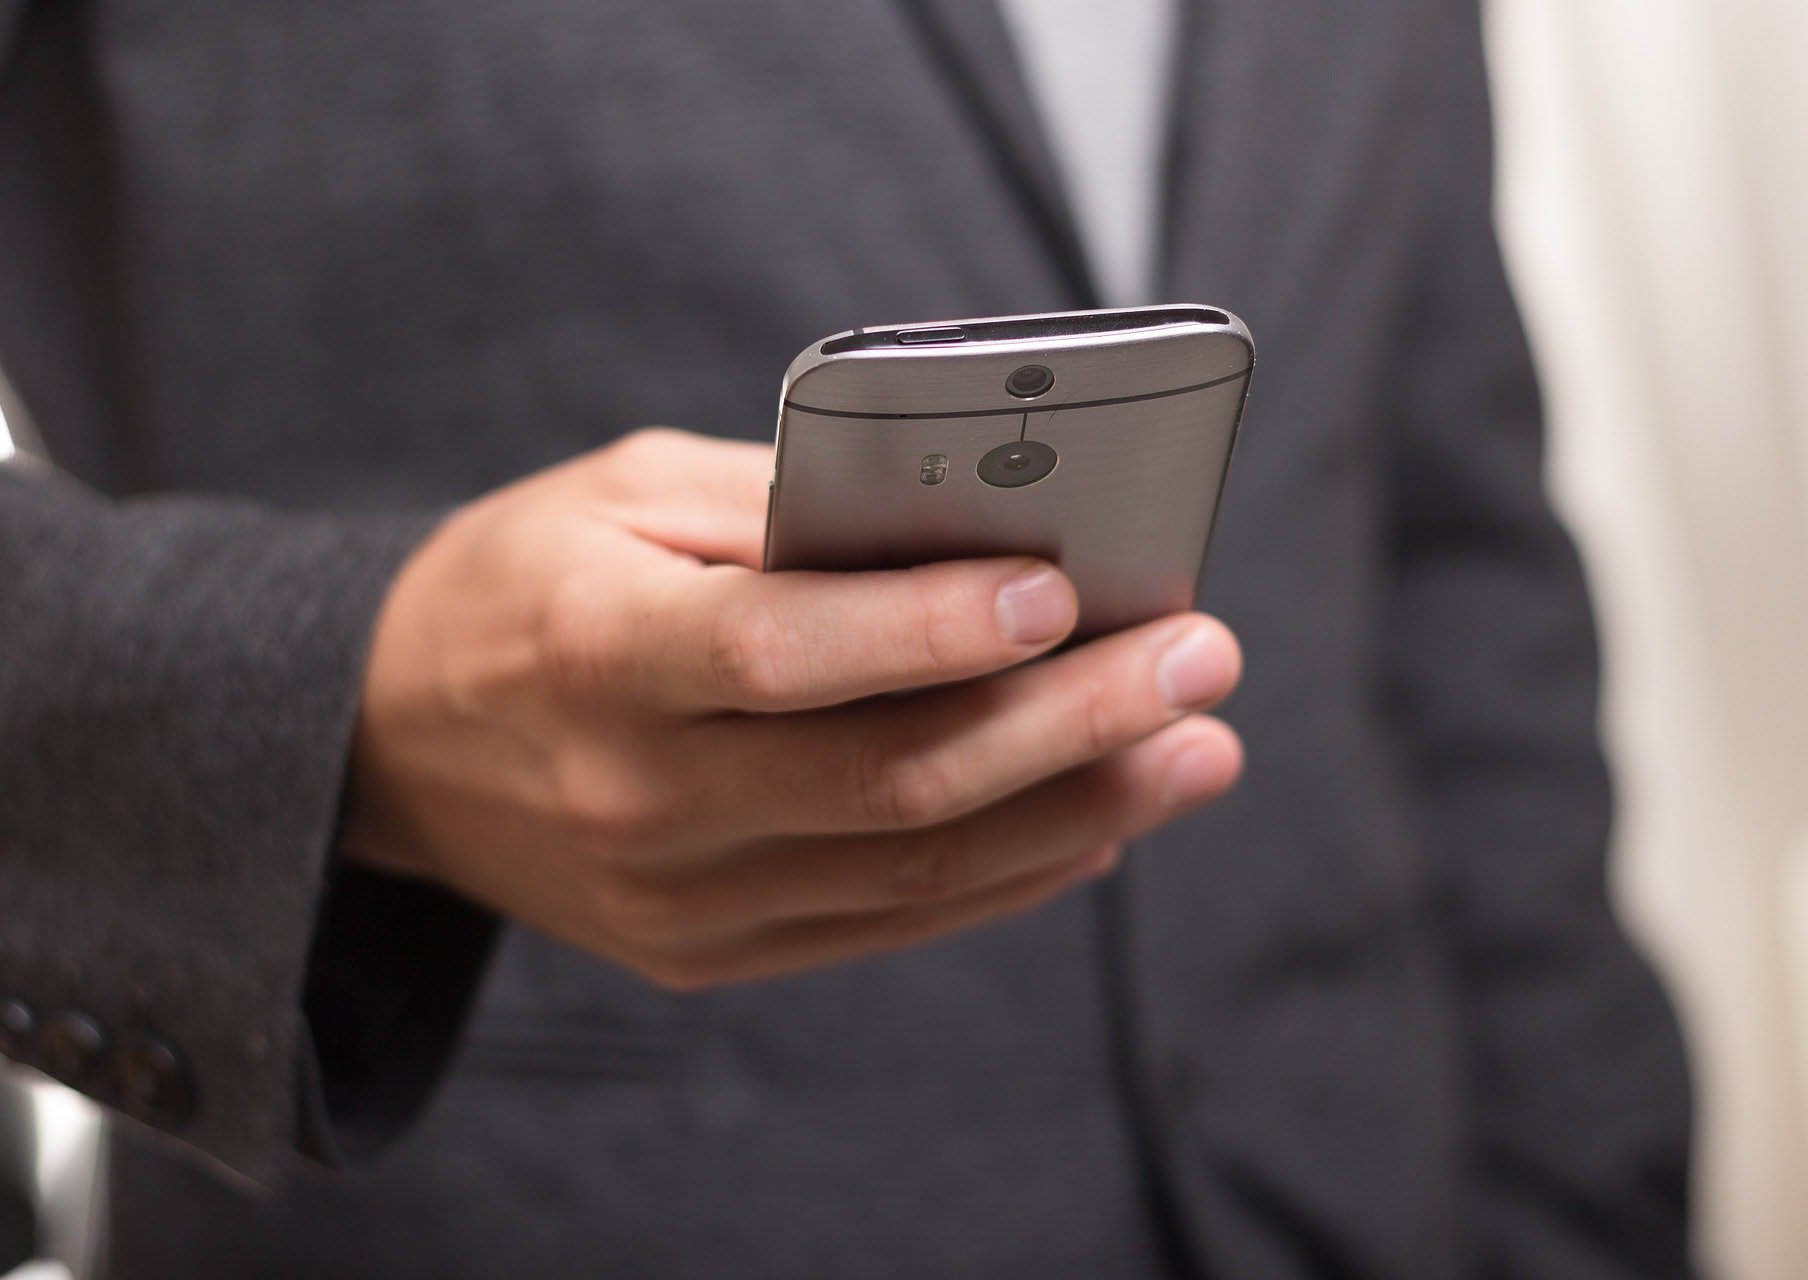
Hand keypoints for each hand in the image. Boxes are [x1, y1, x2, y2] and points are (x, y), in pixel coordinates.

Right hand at [344, 428, 1242, 988]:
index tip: (1065, 588)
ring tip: (1194, 748)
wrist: (392, 745)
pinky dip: (1006, 873)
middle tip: (1200, 660)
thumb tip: (971, 526)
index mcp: (597, 650)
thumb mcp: (622, 493)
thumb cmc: (524, 583)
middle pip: (890, 778)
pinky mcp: (706, 950)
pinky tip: (1099, 821)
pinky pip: (886, 924)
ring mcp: (674, 897)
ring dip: (1077, 809)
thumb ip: (784, 503)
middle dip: (1069, 720)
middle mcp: (637, 794)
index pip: (783, 654)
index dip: (930, 628)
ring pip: (914, 869)